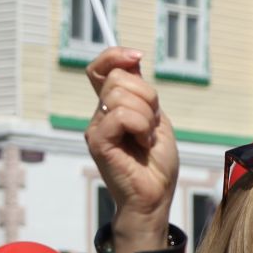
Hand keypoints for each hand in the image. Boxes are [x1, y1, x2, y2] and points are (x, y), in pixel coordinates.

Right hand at [84, 48, 177, 252]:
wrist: (155, 197)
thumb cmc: (156, 164)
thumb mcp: (156, 118)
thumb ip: (142, 91)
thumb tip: (132, 58)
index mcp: (113, 107)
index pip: (100, 69)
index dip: (114, 55)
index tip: (137, 56)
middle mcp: (100, 115)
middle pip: (118, 78)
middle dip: (147, 96)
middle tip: (152, 124)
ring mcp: (96, 127)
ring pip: (121, 95)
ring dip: (146, 115)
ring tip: (147, 138)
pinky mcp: (98, 141)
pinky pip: (121, 115)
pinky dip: (141, 126)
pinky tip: (142, 144)